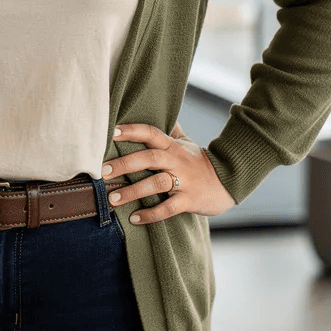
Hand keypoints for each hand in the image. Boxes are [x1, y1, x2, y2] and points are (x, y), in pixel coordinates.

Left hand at [104, 122, 235, 224]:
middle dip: (125, 164)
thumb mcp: (186, 143)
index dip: (132, 131)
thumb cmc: (199, 161)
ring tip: (113, 198)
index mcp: (172, 146)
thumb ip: (170, 130)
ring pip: (156, 184)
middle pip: (149, 158)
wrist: (228, 181)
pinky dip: (151, 214)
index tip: (111, 132)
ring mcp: (183, 181)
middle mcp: (176, 161)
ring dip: (133, 191)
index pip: (150, 133)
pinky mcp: (188, 201)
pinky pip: (168, 208)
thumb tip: (158, 112)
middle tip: (103, 171)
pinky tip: (134, 218)